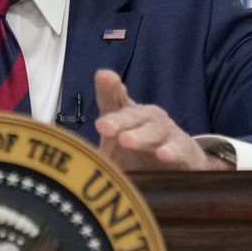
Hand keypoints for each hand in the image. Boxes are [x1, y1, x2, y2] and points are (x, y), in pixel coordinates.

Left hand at [92, 69, 221, 171]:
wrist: (177, 173)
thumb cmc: (138, 158)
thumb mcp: (110, 156)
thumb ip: (90, 152)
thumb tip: (65, 158)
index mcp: (126, 118)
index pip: (115, 100)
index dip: (110, 89)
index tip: (104, 78)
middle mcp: (147, 121)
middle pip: (133, 115)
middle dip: (119, 120)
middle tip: (104, 126)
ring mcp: (168, 134)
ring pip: (155, 131)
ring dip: (141, 136)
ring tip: (125, 140)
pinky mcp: (186, 153)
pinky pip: (180, 151)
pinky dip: (173, 152)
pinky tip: (163, 155)